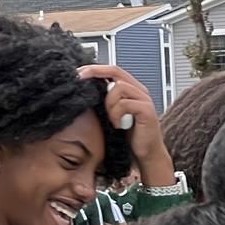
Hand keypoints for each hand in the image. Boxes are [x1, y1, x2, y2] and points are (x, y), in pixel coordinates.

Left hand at [79, 64, 174, 185]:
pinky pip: (124, 104)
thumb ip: (106, 99)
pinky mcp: (147, 110)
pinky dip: (116, 114)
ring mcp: (144, 99)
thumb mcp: (113, 113)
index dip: (94, 68)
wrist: (147, 155)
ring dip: (108, 103)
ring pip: (118, 87)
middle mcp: (139, 90)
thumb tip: (86, 88)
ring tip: (110, 119)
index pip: (112, 70)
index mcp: (131, 88)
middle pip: (115, 71)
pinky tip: (118, 125)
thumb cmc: (130, 137)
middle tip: (80, 80)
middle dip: (95, 73)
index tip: (78, 73)